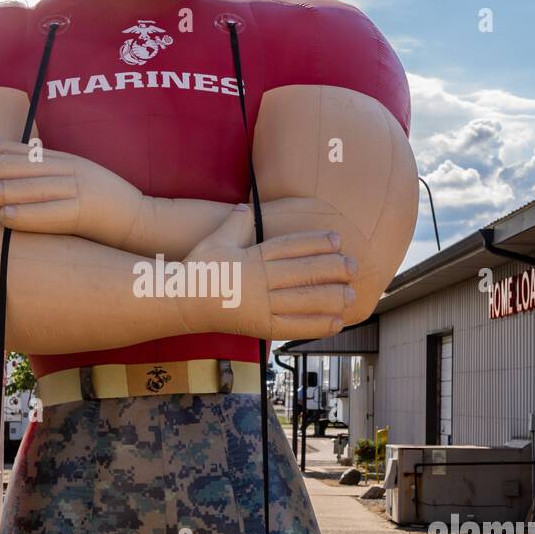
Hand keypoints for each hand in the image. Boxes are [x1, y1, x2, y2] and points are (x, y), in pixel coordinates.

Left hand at [0, 139, 143, 248]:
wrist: (142, 223)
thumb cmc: (110, 206)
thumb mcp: (85, 180)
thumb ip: (59, 174)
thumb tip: (26, 176)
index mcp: (74, 162)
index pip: (35, 151)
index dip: (7, 147)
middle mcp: (77, 172)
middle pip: (34, 166)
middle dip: (3, 166)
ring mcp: (82, 191)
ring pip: (40, 187)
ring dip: (11, 190)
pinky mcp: (86, 214)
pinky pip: (51, 214)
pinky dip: (26, 215)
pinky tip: (6, 216)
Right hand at [178, 205, 356, 339]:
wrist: (181, 302)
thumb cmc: (199, 269)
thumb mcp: (215, 240)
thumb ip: (235, 223)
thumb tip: (248, 206)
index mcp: (252, 257)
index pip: (290, 247)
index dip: (316, 242)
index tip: (337, 240)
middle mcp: (259, 281)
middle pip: (303, 273)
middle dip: (332, 269)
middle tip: (353, 266)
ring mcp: (261, 306)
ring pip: (303, 300)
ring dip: (331, 297)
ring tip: (351, 293)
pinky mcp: (261, 327)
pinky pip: (295, 327)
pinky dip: (318, 325)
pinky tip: (336, 321)